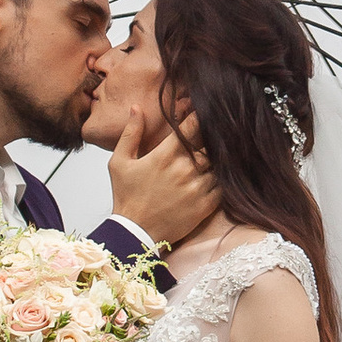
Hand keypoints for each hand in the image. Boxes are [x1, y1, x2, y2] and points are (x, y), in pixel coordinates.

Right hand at [106, 103, 219, 251]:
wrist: (135, 233)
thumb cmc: (126, 197)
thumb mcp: (119, 162)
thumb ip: (131, 133)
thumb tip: (137, 108)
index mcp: (165, 155)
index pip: (191, 126)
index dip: (199, 117)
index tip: (202, 113)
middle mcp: (185, 169)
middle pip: (209, 144)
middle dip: (210, 139)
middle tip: (212, 135)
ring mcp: (197, 187)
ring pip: (218, 164)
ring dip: (216, 160)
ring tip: (214, 158)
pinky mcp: (205, 205)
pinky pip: (222, 186)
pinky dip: (220, 180)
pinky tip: (214, 178)